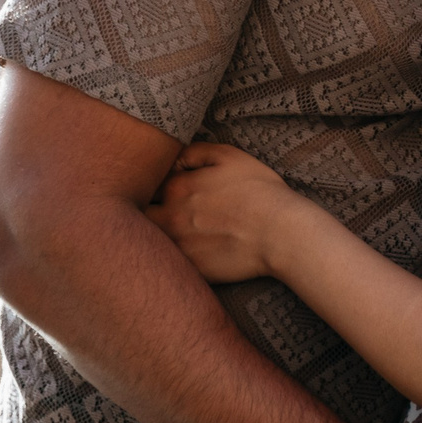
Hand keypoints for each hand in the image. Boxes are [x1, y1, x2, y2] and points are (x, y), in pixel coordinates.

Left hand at [145, 141, 318, 283]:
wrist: (280, 233)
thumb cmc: (259, 191)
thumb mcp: (229, 156)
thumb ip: (194, 152)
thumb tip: (173, 159)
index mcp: (177, 187)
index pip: (148, 185)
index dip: (155, 186)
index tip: (166, 188)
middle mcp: (170, 217)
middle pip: (141, 215)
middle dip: (146, 211)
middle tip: (163, 211)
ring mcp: (177, 246)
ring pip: (149, 241)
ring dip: (153, 235)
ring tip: (178, 231)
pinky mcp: (188, 270)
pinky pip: (167, 263)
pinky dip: (169, 257)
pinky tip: (188, 250)